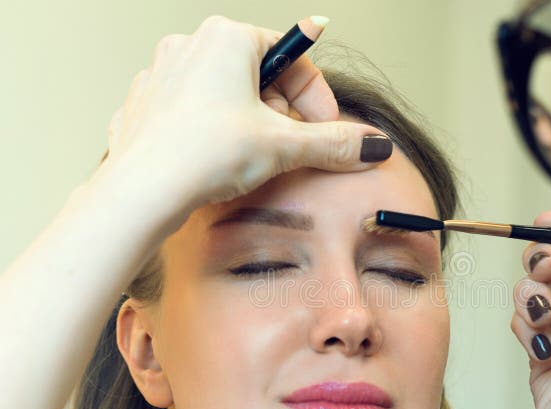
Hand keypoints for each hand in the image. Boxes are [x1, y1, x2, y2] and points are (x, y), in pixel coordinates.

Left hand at [104, 16, 387, 212]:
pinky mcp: (145, 105)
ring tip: (252, 158)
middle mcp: (190, 45)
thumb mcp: (284, 147)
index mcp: (227, 38)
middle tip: (289, 148)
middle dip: (281, 113)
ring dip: (250, 123)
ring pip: (225, 94)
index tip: (328, 130)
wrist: (141, 192)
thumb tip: (373, 145)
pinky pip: (194, 113)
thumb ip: (334, 143)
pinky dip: (215, 133)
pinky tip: (218, 161)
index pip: (292, 58)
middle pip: (259, 75)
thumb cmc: (203, 155)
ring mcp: (162, 74)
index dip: (317, 99)